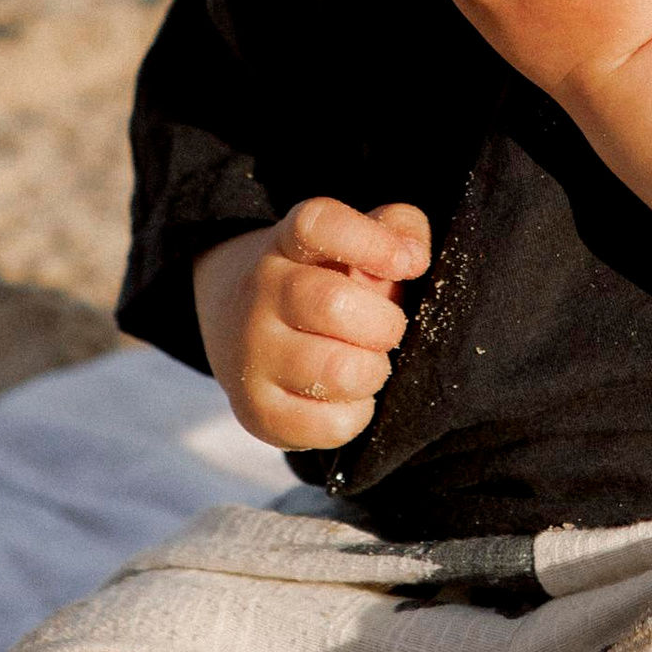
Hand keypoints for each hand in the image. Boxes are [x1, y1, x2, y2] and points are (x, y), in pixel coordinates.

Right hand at [193, 196, 426, 450]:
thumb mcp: (355, 241)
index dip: (372, 242)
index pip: (319, 226)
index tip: (410, 264)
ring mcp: (252, 354)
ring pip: (335, 370)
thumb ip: (397, 231)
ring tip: (368, 364)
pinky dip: (356, 415)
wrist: (239, 326)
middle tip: (386, 330)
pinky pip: (328, 425)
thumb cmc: (325, 281)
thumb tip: (413, 256)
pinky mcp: (255, 411)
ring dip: (372, 372)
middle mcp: (260, 293)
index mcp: (287, 243)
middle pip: (334, 304)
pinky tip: (350, 397)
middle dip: (384, 324)